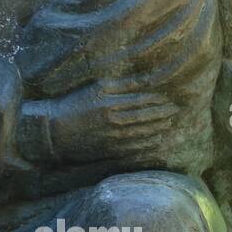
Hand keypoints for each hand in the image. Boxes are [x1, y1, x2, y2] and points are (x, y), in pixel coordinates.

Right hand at [44, 78, 177, 163]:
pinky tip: (156, 140)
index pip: (142, 100)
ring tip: (168, 124)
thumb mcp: (97, 88)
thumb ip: (122, 85)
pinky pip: (134, 148)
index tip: (167, 98)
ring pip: (143, 133)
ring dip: (158, 128)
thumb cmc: (75, 104)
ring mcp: (113, 137)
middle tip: (175, 111)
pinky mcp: (109, 150)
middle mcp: (114, 120)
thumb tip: (145, 81)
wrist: (55, 131)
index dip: (157, 100)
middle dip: (162, 113)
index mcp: (111, 102)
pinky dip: (148, 144)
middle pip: (146, 117)